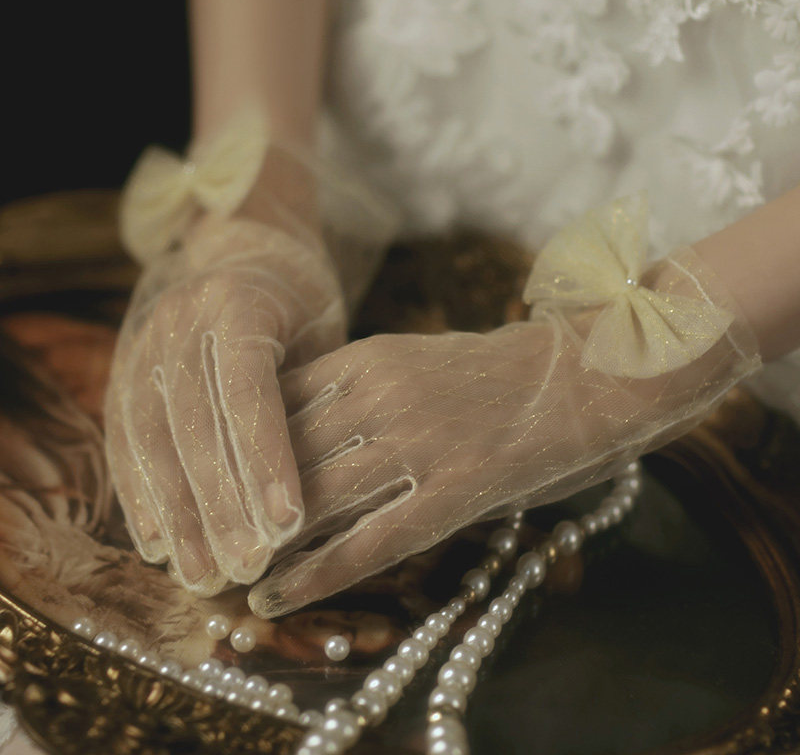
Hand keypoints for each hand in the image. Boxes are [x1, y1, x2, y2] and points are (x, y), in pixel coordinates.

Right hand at [105, 212, 344, 595]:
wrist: (240, 250)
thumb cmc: (297, 302)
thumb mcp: (317, 331)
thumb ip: (310, 394)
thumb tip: (323, 484)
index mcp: (236, 303)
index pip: (248, 390)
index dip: (266, 459)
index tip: (288, 524)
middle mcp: (178, 322)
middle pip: (194, 423)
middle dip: (221, 503)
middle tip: (248, 568)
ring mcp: (142, 345)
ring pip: (153, 440)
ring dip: (178, 515)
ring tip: (203, 576)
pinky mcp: (124, 372)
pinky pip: (125, 441)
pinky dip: (141, 496)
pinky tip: (157, 544)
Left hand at [248, 248, 757, 616]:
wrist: (590, 372)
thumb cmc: (500, 369)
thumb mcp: (418, 356)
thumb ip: (359, 384)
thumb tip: (303, 425)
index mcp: (370, 354)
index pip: (276, 404)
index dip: (233, 448)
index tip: (203, 481)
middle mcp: (382, 393)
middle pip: (285, 455)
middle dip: (237, 502)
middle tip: (200, 541)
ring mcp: (418, 441)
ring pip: (316, 500)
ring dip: (264, 544)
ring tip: (226, 577)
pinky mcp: (455, 489)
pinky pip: (370, 540)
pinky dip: (316, 573)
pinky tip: (278, 596)